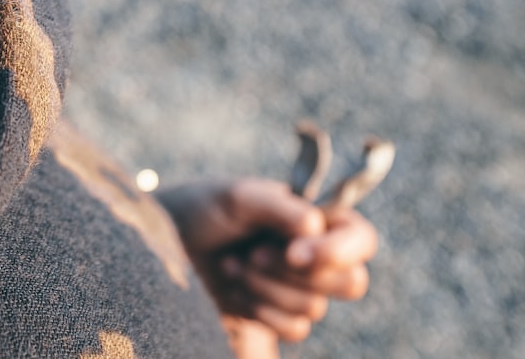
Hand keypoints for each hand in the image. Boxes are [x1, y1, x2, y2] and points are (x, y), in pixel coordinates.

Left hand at [157, 179, 377, 346]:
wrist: (164, 246)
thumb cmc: (203, 210)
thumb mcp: (237, 196)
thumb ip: (279, 207)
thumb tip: (315, 226)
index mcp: (316, 218)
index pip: (361, 239)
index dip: (339, 251)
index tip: (295, 253)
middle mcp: (315, 255)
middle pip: (352, 283)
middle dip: (298, 274)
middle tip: (255, 254)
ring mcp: (297, 288)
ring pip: (314, 307)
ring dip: (266, 287)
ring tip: (231, 264)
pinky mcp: (277, 316)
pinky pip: (293, 328)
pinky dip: (259, 309)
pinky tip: (232, 288)